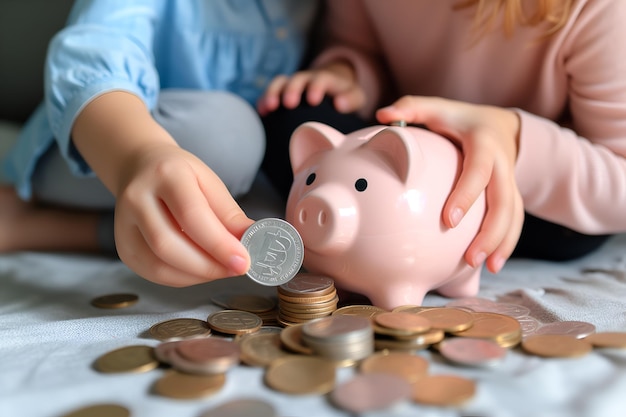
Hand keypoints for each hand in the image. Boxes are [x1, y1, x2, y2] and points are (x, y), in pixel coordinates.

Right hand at [113, 144, 253, 285]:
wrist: (140, 168)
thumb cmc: (180, 175)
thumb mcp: (210, 182)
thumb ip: (230, 214)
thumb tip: (253, 242)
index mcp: (166, 175)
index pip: (191, 215)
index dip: (219, 244)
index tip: (244, 261)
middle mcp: (137, 198)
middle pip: (169, 245)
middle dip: (208, 266)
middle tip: (237, 269)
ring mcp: (124, 225)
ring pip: (158, 265)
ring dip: (197, 276)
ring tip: (222, 269)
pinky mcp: (123, 247)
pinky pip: (154, 273)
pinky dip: (183, 279)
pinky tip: (201, 271)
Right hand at [257, 61, 365, 115]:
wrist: (332, 86)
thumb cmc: (344, 96)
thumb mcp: (355, 96)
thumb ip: (351, 99)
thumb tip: (340, 105)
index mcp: (326, 79)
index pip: (321, 79)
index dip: (316, 87)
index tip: (313, 100)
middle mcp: (307, 79)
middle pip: (297, 79)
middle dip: (292, 89)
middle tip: (289, 103)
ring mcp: (292, 84)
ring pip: (280, 83)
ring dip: (273, 93)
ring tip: (269, 106)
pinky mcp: (281, 92)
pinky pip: (270, 94)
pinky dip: (264, 101)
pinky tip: (261, 113)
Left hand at [377, 96, 523, 272]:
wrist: (501, 126)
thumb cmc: (459, 120)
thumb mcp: (438, 108)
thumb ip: (411, 108)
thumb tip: (383, 114)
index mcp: (484, 143)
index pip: (479, 171)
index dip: (467, 194)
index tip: (449, 220)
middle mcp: (503, 164)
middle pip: (504, 201)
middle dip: (491, 231)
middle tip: (471, 257)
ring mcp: (511, 181)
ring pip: (514, 215)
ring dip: (503, 242)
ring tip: (487, 267)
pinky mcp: (513, 196)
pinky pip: (515, 221)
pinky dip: (507, 243)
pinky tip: (492, 265)